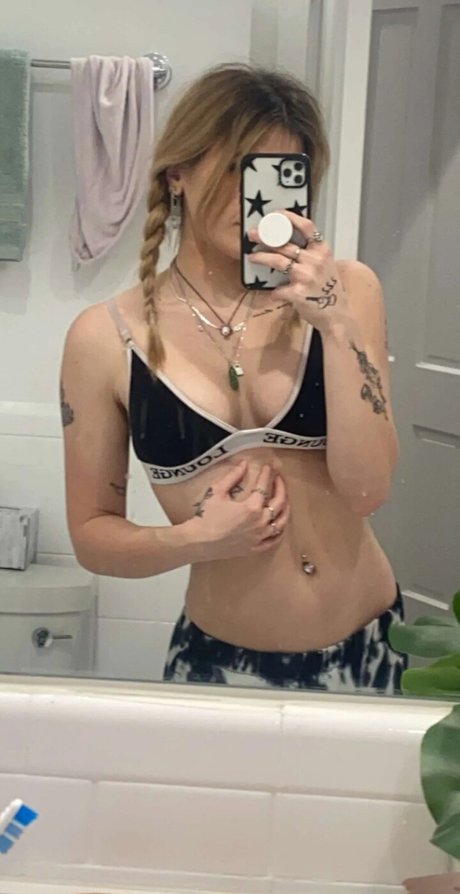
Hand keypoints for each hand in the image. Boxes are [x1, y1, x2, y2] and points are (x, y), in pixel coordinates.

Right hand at [188, 461, 289, 560]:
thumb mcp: (217, 492)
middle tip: (279, 479)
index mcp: (251, 507)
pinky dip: (280, 531)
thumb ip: (232, 476)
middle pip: (279, 503)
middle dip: (281, 488)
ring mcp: (259, 537)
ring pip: (281, 522)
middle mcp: (260, 522)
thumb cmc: (206, 516)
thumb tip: (243, 464)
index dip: (266, 475)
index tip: (267, 468)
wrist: (198, 541)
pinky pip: (274, 540)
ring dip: (285, 508)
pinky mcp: (255, 548)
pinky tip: (280, 525)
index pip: (263, 487)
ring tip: (285, 500)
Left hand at [249, 210, 348, 333]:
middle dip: (265, 237)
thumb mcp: (326, 266)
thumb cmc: (329, 290)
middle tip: (253, 234)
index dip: (289, 218)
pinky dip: (275, 292)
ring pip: (278, 261)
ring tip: (252, 257)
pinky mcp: (298, 293)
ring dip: (262, 257)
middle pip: (285, 243)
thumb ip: (311, 254)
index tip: (275, 214)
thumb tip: (287, 244)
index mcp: (322, 250)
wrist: (336, 315)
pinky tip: (274, 293)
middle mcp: (315, 260)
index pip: (306, 227)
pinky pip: (279, 289)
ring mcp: (306, 276)